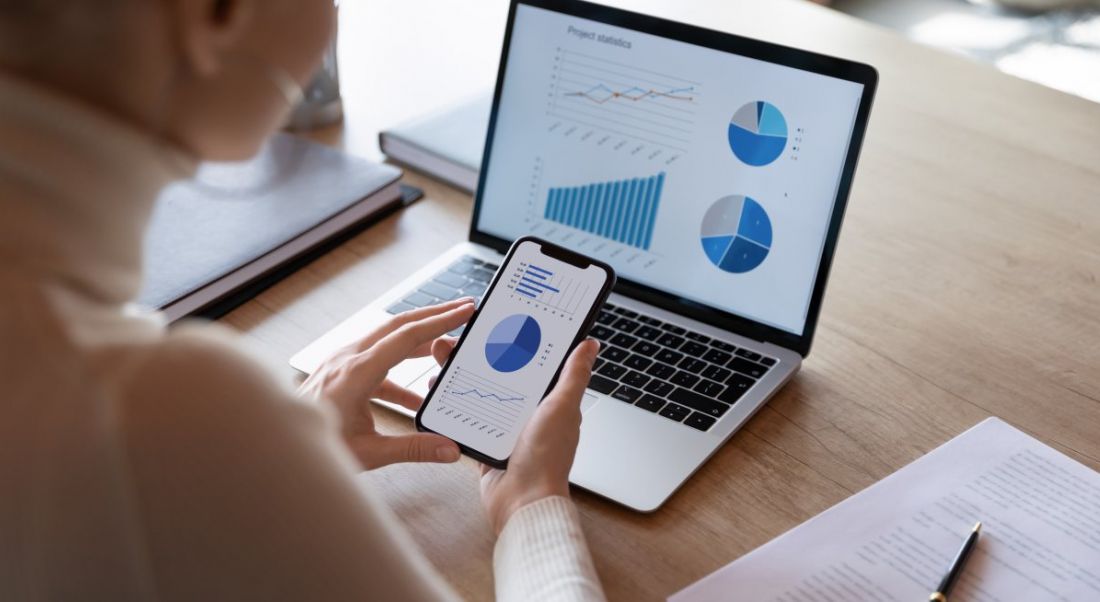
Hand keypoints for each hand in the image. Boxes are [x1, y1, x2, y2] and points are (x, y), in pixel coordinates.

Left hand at [299, 298, 475, 469]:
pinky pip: (377, 362)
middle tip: (464, 310)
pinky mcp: (339, 372)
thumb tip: (449, 449)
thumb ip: (413, 448)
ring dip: (418, 340)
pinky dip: (400, 372)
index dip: (440, 322)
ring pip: (387, 339)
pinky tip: (417, 398)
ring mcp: (342, 362)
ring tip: (446, 346)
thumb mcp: (369, 452)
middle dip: (434, 316)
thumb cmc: (317, 447)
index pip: (407, 336)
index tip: (465, 312)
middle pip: (398, 325)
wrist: (280, 445)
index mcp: (356, 372)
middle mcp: (348, 359)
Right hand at [431, 337, 599, 534]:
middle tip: (460, 337)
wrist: (521, 501)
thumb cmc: (546, 458)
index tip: (499, 322)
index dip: (518, 341)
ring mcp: (507, 426)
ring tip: (444, 355)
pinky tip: (439, 387)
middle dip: (480, 353)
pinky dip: (453, 402)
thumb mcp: (562, 407)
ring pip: (482, 390)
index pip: (534, 362)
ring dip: (462, 371)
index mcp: (551, 400)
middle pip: (502, 372)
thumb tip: (590, 345)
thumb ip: (573, 375)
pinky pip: (467, 416)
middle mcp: (530, 412)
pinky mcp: (486, 441)